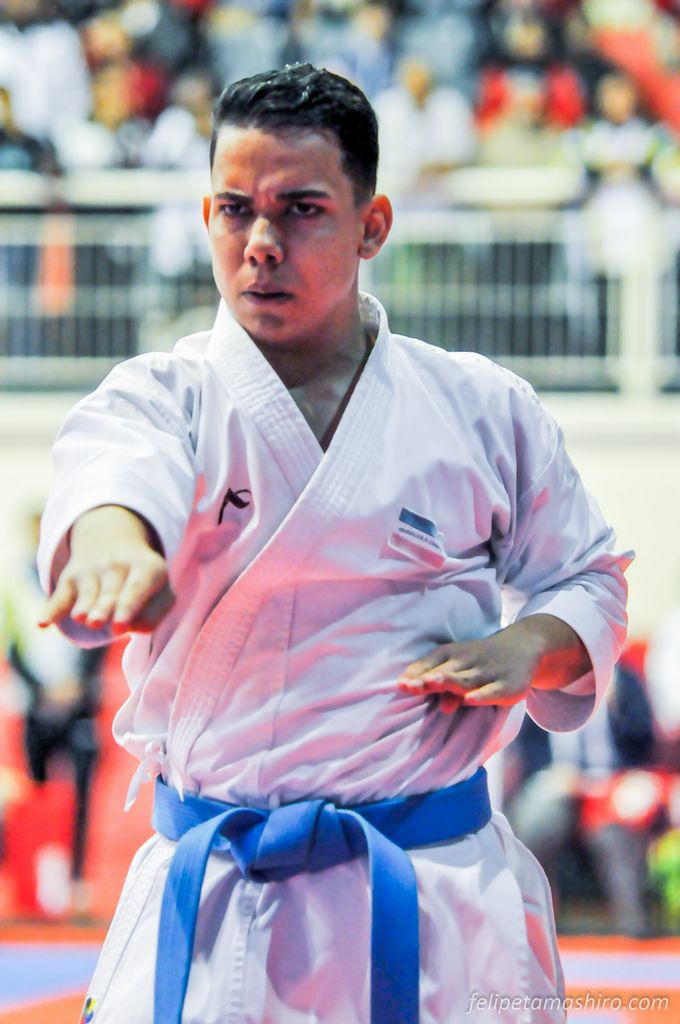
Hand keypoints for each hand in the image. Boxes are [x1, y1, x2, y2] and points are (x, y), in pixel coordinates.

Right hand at [39, 505, 173, 634]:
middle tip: (97, 622)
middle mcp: (118, 565)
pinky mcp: (70, 579)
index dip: (128, 606)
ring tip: (81, 618)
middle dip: (103, 608)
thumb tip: (132, 628)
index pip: (137, 587)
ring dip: (83, 607)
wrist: (112, 539)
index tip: (121, 625)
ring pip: (87, 595)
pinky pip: (59, 597)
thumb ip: (155, 613)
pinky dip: (50, 610)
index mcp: (146, 567)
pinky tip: (41, 624)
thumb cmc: (143, 580)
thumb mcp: (161, 590)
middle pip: (110, 593)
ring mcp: (92, 571)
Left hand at [397, 614, 590, 712]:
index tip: (401, 685)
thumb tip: (435, 704)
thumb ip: (442, 684)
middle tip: (411, 686)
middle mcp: (469, 660)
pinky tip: (470, 700)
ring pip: (466, 679)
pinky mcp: (508, 684)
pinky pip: (493, 691)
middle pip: (445, 671)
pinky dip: (481, 695)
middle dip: (428, 679)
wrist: (523, 646)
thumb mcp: (459, 665)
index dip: (416, 674)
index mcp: (452, 654)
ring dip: (449, 682)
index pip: (431, 663)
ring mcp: (489, 672)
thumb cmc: (480, 660)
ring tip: (432, 684)